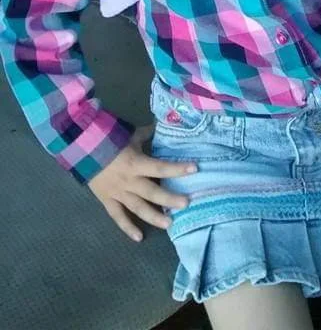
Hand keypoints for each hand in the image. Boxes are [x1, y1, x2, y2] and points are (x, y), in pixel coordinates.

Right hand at [88, 124, 196, 241]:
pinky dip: (127, 228)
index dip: (177, 168)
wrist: (81, 149)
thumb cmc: (107, 140)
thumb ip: (145, 135)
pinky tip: (139, 237)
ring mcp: (118, 193)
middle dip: (169, 199)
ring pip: (138, 208)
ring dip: (153, 217)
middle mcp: (129, 181)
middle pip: (152, 192)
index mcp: (136, 163)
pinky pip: (118, 216)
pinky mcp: (107, 201)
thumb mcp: (129, 135)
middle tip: (186, 203)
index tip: (194, 168)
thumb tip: (160, 127)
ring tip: (169, 224)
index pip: (160, 167)